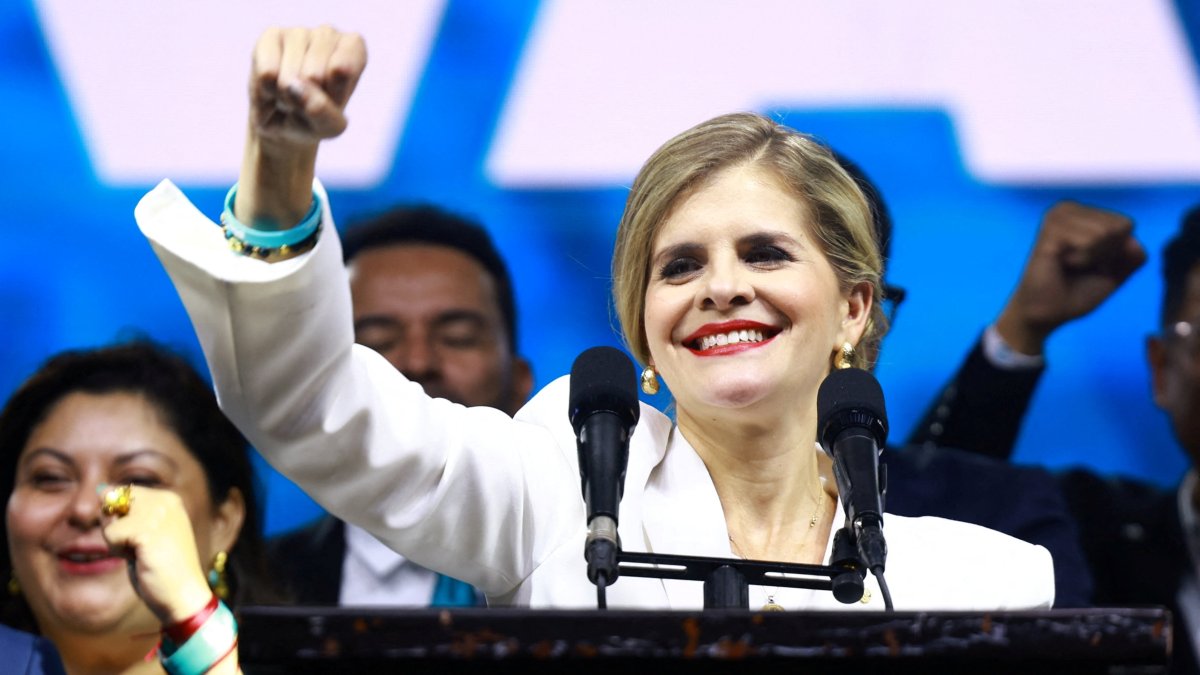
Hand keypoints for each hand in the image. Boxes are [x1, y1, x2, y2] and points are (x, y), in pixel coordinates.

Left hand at [100, 486, 212, 624]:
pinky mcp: (147, 530)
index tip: (142, 538)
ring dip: (116, 541)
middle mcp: (165, 500)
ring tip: (141, 554)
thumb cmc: (162, 569)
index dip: (120, 518)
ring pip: (109, 518)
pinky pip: (110, 534)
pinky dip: (118, 551)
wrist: (183, 595)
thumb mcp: (146, 532)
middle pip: (112, 501)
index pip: (122, 493)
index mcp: (168, 498)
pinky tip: (139, 559)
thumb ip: (127, 512)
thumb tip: (101, 490)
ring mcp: (158, 513)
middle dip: (116, 527)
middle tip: (140, 547)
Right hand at [249, 26, 366, 147]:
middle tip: (306, 100)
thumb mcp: (328, 127)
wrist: (282, 120)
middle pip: (313, 75)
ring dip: (286, 98)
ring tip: (290, 94)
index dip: (333, 95)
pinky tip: (273, 87)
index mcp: (354, 48)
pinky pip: (267, 73)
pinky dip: (267, 92)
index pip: (343, 70)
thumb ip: (322, 111)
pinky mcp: (270, 37)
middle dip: (307, 100)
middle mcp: (328, 33)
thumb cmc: (314, 118)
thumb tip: (292, 86)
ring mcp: (298, 32)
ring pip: (289, 76)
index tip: (331, 99)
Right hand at [996, 201, 1145, 354]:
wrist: (1047, 313)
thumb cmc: (1076, 292)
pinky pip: (1088, 242)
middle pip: (1117, 227)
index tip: (1092, 264)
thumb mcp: (1115, 275)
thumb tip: (1134, 243)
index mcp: (1082, 213)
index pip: (1125, 224)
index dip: (1116, 252)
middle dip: (1105, 254)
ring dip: (1092, 258)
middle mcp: (1068, 208)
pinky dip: (1082, 260)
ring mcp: (1057, 217)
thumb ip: (1133, 258)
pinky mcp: (1050, 231)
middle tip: (1079, 266)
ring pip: (1104, 232)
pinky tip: (1061, 263)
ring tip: (1069, 265)